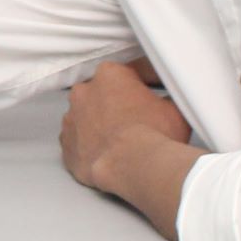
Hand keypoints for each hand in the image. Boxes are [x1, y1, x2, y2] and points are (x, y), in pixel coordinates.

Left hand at [58, 61, 199, 236]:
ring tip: (119, 142)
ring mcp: (71, 119)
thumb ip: (167, 95)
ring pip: (86, 118)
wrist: (136, 166)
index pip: (125, 75)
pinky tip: (105, 155)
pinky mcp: (66, 145)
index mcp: (110, 74)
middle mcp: (83, 91)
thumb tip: (168, 98)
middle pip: (101, 95)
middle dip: (114, 106)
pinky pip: (77, 142)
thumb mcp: (174, 107)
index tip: (147, 100)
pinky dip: (88, 147)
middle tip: (133, 122)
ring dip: (99, 126)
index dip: (139, 89)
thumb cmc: (155, 134)